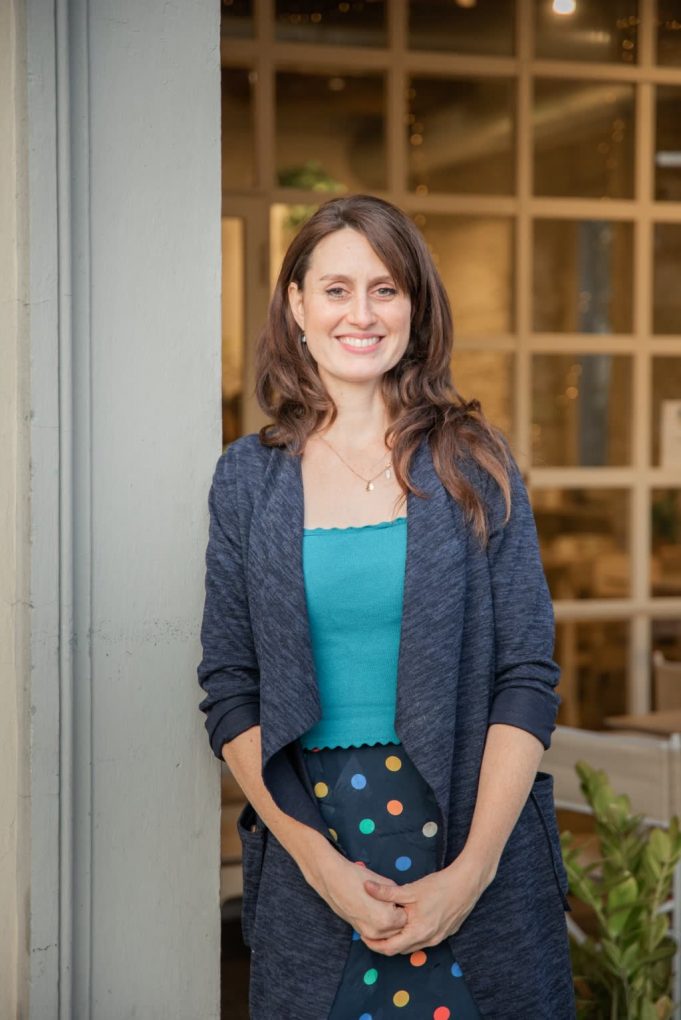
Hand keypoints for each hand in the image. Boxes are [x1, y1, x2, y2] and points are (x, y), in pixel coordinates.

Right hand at [308, 849, 407, 941]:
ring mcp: (366, 934)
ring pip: (387, 933)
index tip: (399, 898)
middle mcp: (377, 932)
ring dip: (389, 923)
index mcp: (386, 919)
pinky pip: (376, 933)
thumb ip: (396, 896)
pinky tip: (374, 909)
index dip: (403, 907)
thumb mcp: (384, 883)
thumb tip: (402, 902)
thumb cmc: (358, 878)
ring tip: (382, 905)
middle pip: (397, 929)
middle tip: (392, 902)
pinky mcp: (359, 931)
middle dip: (397, 917)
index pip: (405, 918)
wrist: (332, 880)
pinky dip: (379, 925)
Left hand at [360, 852, 489, 955]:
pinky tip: (408, 922)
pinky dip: (412, 935)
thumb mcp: (410, 889)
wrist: (467, 883)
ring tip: (386, 928)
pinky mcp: (446, 933)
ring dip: (399, 940)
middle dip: (385, 943)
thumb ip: (387, 892)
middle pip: (401, 949)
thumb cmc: (439, 886)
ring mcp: (439, 938)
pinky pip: (424, 940)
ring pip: (413, 945)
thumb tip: (366, 887)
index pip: (390, 948)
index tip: (364, 936)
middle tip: (371, 932)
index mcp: (418, 933)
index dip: (375, 944)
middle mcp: (429, 940)